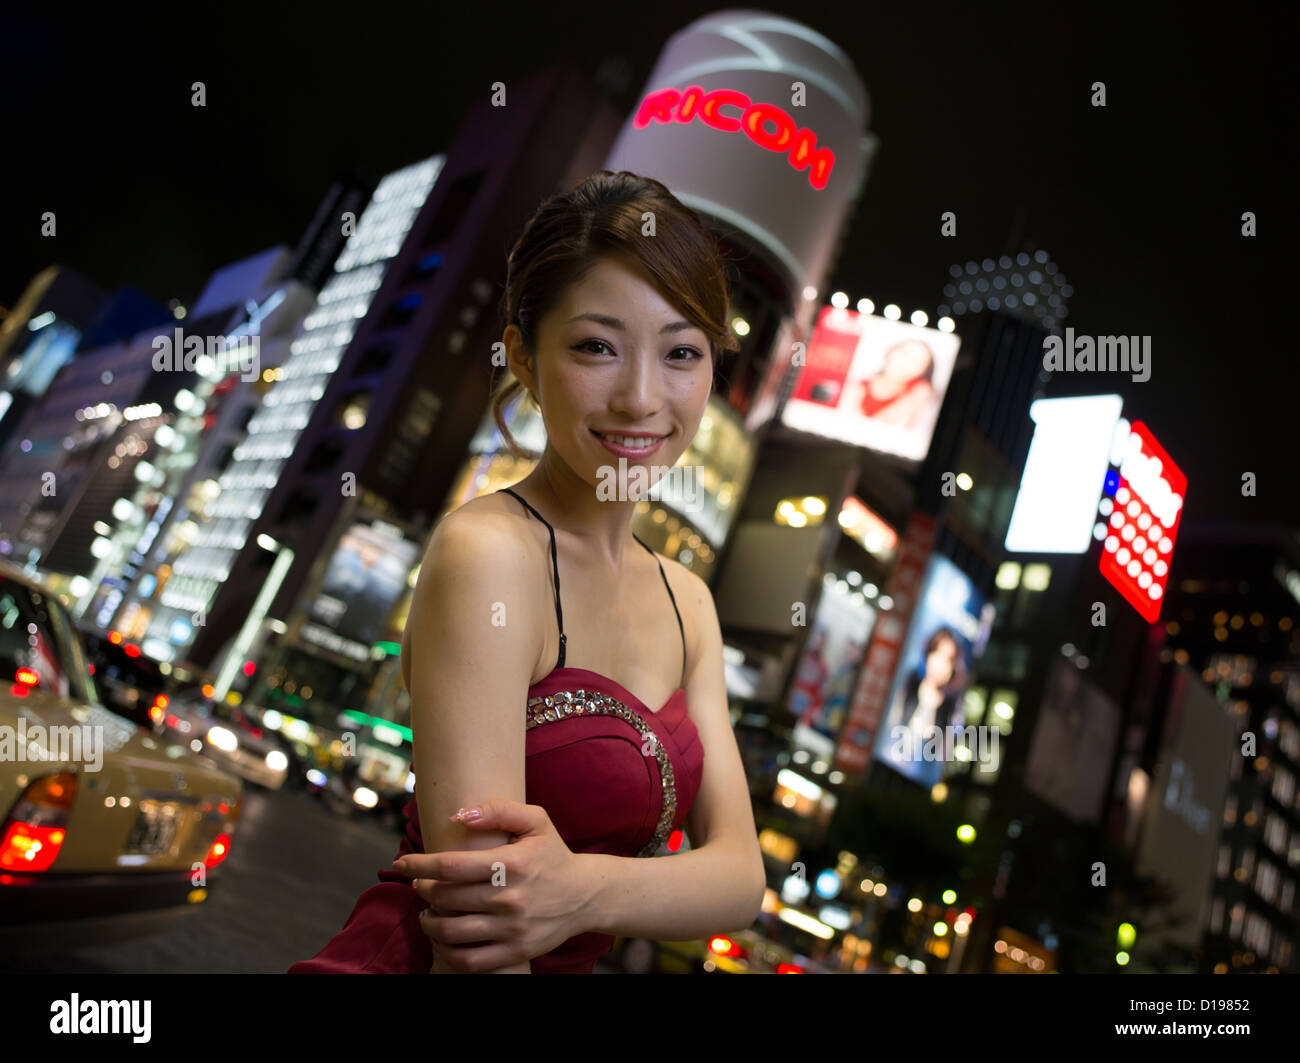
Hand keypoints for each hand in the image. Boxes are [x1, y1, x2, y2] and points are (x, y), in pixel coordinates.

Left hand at [393, 799, 593, 971]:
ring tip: (427, 912)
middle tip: (420, 885)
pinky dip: (446, 950)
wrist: (585, 895)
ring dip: (429, 922)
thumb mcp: (535, 820)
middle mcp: (511, 898)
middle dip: (423, 890)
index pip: (451, 866)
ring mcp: (513, 929)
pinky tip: (443, 936)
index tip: (402, 864)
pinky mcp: (515, 951)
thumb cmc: (552, 854)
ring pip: (451, 931)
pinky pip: (469, 960)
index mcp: (512, 864)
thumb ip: (498, 811)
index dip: (419, 865)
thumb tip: (459, 816)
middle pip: (446, 898)